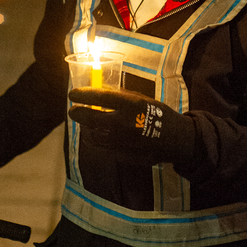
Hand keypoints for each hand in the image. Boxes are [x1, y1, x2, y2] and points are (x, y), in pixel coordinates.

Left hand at [68, 88, 196, 169]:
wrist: (174, 139)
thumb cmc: (158, 114)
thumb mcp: (142, 99)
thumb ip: (121, 97)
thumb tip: (100, 91)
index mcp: (130, 105)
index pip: (100, 98)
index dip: (84, 95)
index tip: (72, 94)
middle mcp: (124, 123)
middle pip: (92, 118)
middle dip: (78, 113)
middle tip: (72, 110)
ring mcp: (121, 141)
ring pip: (93, 136)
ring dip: (85, 128)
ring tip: (83, 124)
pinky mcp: (122, 155)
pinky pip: (102, 147)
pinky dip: (95, 140)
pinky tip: (94, 135)